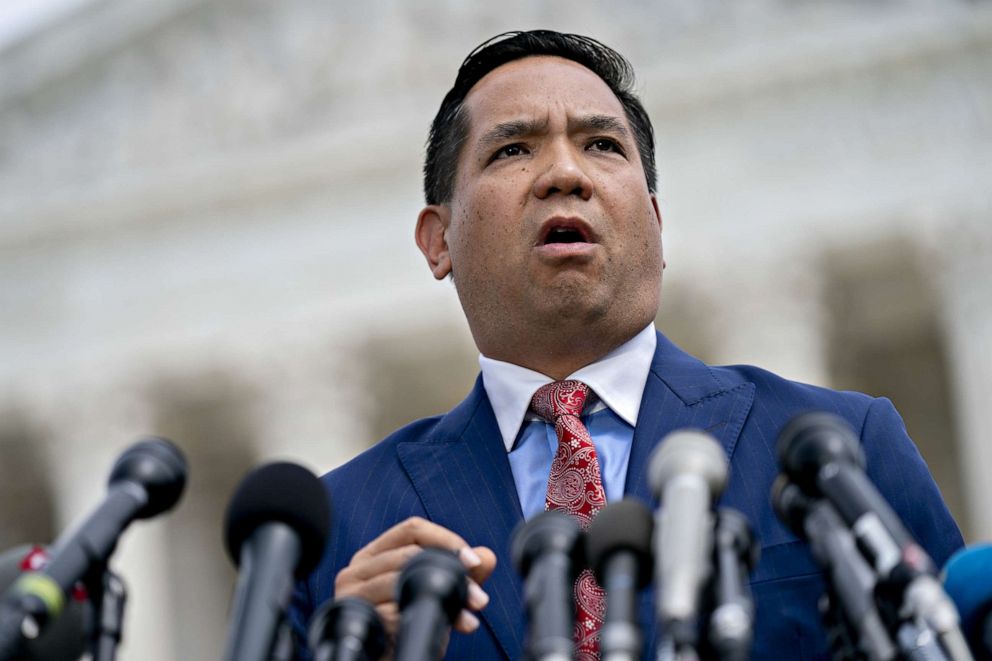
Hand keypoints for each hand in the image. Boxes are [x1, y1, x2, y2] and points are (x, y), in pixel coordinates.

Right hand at [334, 516, 496, 639]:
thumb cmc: (405, 629)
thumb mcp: (437, 597)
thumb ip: (461, 575)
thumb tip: (487, 556)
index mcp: (375, 554)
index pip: (412, 529)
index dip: (446, 539)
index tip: (473, 562)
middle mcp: (357, 568)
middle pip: (409, 553)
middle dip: (450, 573)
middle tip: (478, 599)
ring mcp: (351, 592)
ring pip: (400, 579)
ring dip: (441, 597)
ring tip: (466, 619)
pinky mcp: (353, 616)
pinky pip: (390, 612)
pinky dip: (419, 618)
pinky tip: (439, 631)